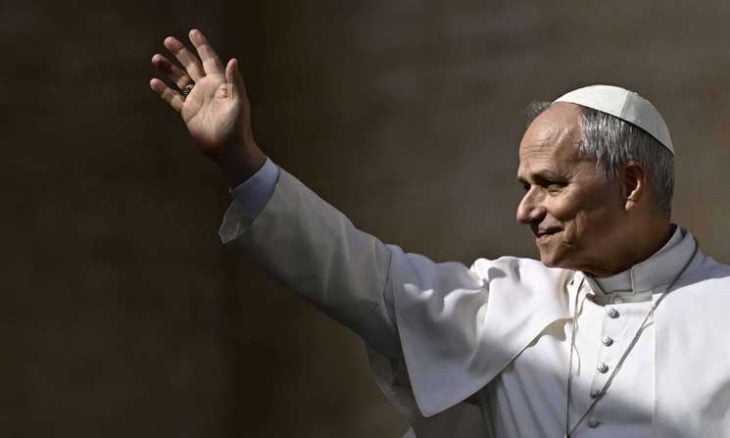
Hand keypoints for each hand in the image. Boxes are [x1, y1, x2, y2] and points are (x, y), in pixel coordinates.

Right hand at [150, 29, 264, 183]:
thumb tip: (233, 60)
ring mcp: (197, 100)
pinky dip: (164, 90)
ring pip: (180, 79)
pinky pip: (173, 98)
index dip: (202, 46)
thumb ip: (234, 81)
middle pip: (192, 65)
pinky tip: (154, 82)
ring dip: (169, 69)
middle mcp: (207, 89)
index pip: (209, 59)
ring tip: (156, 58)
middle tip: (168, 40)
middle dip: (181, 52)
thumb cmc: (237, 127)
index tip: (192, 32)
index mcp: (220, 84)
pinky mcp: (188, 113)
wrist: (229, 150)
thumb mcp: (238, 102)